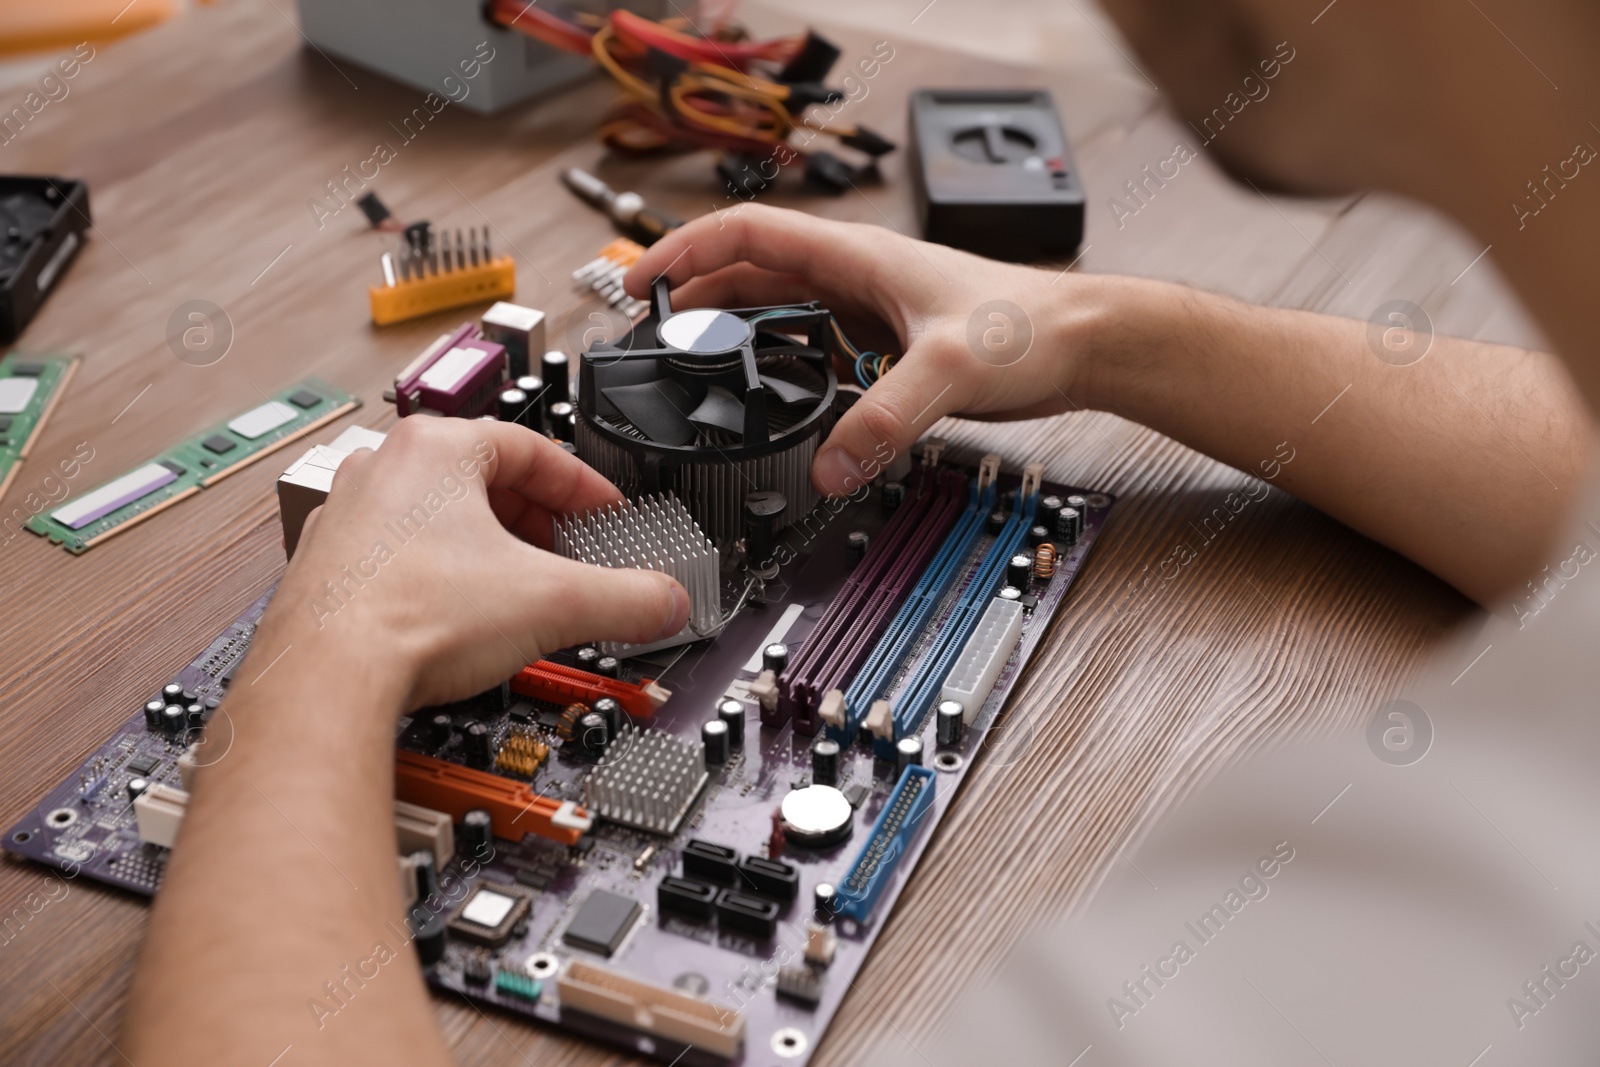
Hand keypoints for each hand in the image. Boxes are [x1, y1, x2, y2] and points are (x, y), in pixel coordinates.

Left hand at [261, 416, 688, 710]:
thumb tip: (664, 601)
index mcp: (434, 448)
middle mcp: (382, 471)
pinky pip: (402, 559)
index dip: (584, 489)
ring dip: (488, 550)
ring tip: (520, 591)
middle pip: (485, 482)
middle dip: (538, 523)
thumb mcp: (554, 602)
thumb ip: (627, 598)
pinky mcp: (328, 568)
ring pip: (439, 520)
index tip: (606, 517)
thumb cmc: (409, 618)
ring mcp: (347, 518)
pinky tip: (462, 620)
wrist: (325, 680)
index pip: (533, 450)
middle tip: (570, 557)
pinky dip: (443, 579)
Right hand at [624, 204, 1118, 494]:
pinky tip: (772, 396)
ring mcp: (869, 311)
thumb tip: (829, 468)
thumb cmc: (1033, 325)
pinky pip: (815, 350)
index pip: (747, 233)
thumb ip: (883, 421)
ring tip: (694, 362)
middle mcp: (856, 277)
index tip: (641, 279)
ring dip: (734, 331)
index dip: (684, 249)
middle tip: (651, 333)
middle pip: (751, 274)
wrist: (1084, 344)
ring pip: (780, 312)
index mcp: (856, 256)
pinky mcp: (888, 346)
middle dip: (695, 296)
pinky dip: (782, 368)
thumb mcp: (949, 370)